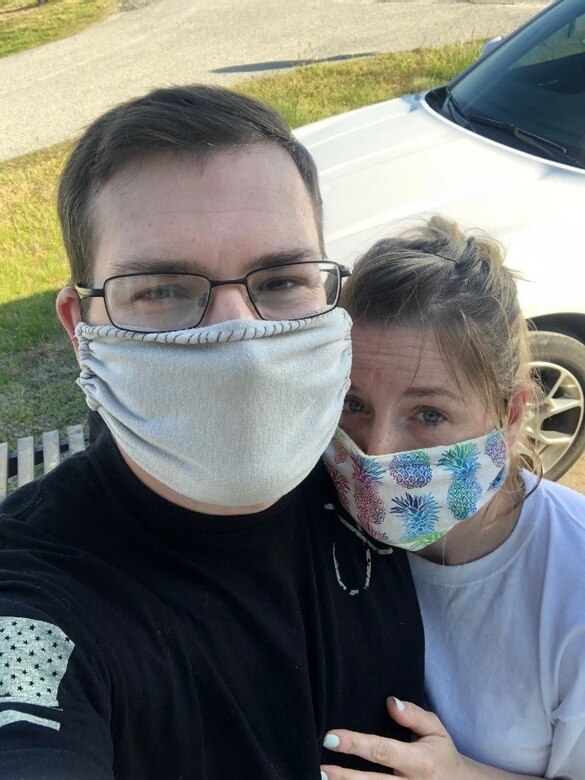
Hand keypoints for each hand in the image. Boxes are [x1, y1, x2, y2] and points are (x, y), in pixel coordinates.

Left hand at [320, 696, 468, 779]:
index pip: (382, 751)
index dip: (355, 744)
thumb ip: (414, 715)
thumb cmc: (442, 755)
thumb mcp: (436, 730)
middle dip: (342, 776)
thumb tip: (390, 702)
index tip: (331, 737)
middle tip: (318, 768)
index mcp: (419, 762)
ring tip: (320, 778)